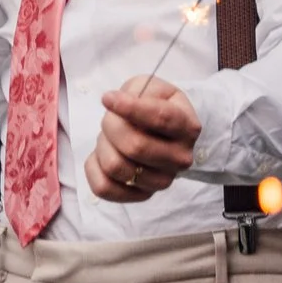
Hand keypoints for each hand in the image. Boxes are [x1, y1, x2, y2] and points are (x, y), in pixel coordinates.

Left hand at [84, 76, 200, 202]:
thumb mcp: (151, 87)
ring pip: (116, 167)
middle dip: (111, 126)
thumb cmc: (154, 105)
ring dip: (103, 146)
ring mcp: (163, 181)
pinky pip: (104, 187)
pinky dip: (94, 168)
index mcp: (187, 127)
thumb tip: (114, 103)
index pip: (160, 119)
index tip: (107, 98)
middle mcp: (180, 158)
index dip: (129, 108)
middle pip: (135, 146)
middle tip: (109, 118)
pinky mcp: (142, 195)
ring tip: (109, 137)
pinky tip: (102, 154)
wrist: (161, 131)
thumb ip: (136, 91)